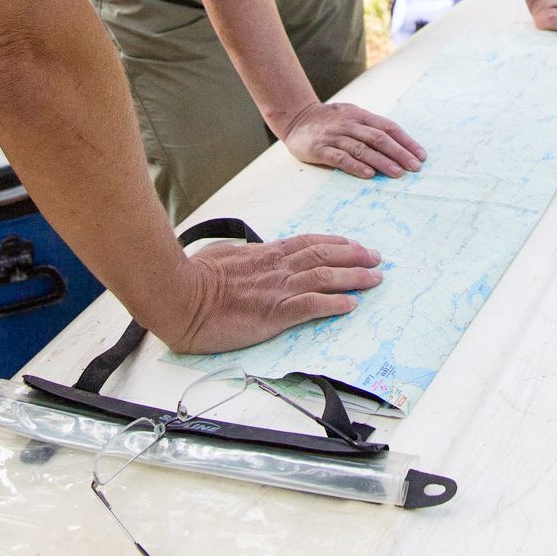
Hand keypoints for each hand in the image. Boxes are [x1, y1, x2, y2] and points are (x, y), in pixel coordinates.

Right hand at [168, 233, 383, 353]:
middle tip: (377, 258)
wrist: (180, 295)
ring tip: (375, 279)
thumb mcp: (224, 257)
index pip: (309, 243)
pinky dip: (334, 303)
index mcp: (266, 254)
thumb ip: (244, 256)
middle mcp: (277, 267)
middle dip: (355, 256)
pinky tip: (351, 305)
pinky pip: (312, 305)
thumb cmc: (194, 277)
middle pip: (325, 255)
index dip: (336, 243)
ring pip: (326, 277)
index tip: (354, 245)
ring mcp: (277, 289)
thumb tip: (252, 255)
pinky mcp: (274, 313)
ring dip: (354, 277)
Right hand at [276, 101, 426, 179]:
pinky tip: (369, 175)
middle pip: (379, 138)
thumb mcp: (351, 116)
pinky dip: (356, 166)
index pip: (388, 127)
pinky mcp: (320, 149)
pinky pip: (340, 158)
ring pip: (362, 149)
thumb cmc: (330, 120)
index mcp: (360, 115)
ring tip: (398, 173)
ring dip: (382, 162)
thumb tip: (397, 146)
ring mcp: (334, 136)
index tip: (421, 155)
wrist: (296, 117)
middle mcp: (349, 124)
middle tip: (415, 167)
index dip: (406, 141)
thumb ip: (369, 128)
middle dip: (400, 153)